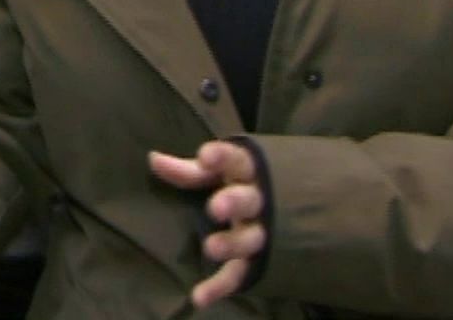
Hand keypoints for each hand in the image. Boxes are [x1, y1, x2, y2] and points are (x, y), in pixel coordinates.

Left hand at [150, 142, 266, 309]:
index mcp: (247, 173)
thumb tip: (152, 158)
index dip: (222, 157)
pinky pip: (240, 273)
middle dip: (234, 202)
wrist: (300, 212)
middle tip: (216, 208)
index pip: (237, 160)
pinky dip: (221, 287)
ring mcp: (260, 233)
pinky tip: (199, 297)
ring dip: (233, 244)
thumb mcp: (218, 175)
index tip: (206, 156)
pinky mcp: (256, 261)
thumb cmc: (240, 186)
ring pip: (251, 239)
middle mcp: (258, 203)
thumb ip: (190, 171)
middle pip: (250, 201)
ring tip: (211, 248)